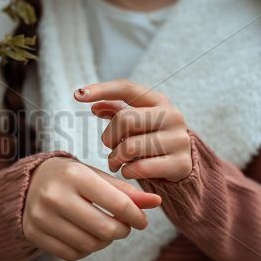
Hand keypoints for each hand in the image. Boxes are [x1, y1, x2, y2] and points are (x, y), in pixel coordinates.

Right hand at [23, 156, 161, 260]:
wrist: (30, 181)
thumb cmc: (70, 177)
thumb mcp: (96, 176)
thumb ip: (125, 190)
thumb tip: (155, 203)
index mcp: (74, 175)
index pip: (118, 204)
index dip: (137, 216)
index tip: (141, 220)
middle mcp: (55, 196)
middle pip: (105, 229)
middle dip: (122, 231)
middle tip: (123, 226)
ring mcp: (41, 217)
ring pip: (90, 245)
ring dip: (105, 241)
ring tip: (103, 228)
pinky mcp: (34, 233)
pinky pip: (72, 254)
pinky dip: (86, 249)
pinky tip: (85, 235)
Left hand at [75, 79, 191, 181]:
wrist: (183, 164)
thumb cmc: (152, 138)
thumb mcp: (138, 122)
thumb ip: (116, 111)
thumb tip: (93, 106)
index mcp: (158, 101)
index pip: (126, 88)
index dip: (101, 90)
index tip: (77, 95)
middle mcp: (172, 116)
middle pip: (124, 120)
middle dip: (109, 136)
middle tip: (108, 147)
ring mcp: (178, 139)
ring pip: (129, 147)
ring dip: (115, 158)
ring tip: (115, 162)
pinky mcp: (180, 163)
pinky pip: (140, 168)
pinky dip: (127, 172)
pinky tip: (128, 171)